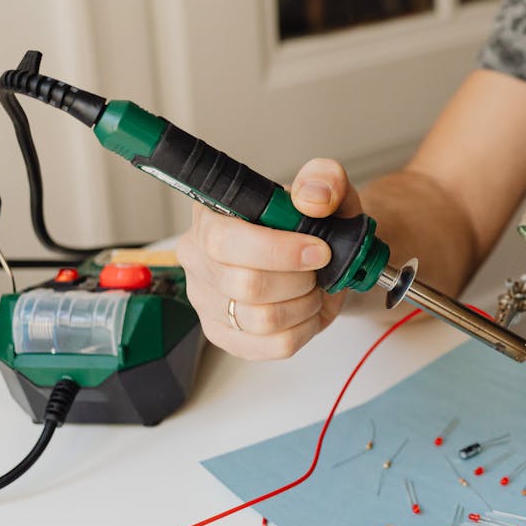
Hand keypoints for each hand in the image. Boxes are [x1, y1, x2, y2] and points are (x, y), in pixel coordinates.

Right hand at [175, 158, 358, 358]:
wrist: (321, 259)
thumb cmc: (313, 223)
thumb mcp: (327, 191)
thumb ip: (325, 180)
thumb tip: (313, 199)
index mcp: (211, 216)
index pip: (224, 240)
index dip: (278, 250)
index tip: (318, 250)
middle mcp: (198, 259)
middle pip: (245, 285)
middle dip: (299, 280)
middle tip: (317, 269)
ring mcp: (206, 301)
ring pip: (261, 320)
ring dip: (304, 305)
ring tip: (312, 287)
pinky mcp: (225, 335)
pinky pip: (273, 345)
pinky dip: (304, 329)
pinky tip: (306, 309)